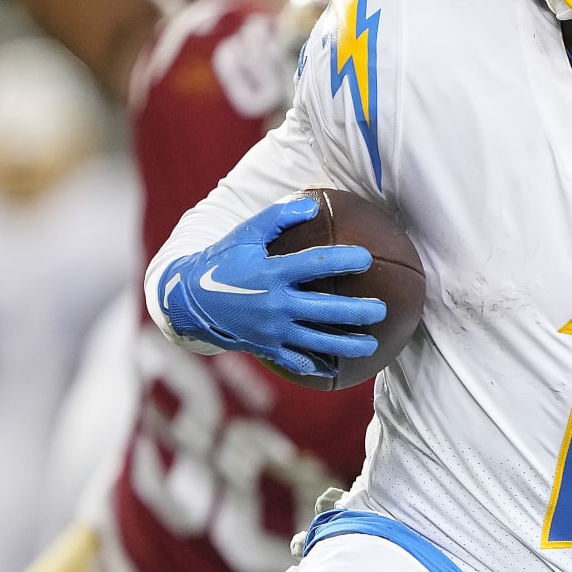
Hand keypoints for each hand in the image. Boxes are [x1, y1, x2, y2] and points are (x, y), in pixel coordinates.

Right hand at [158, 194, 382, 379]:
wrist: (189, 299)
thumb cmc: (222, 261)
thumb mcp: (245, 235)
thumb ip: (278, 218)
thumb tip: (312, 203)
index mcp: (271, 273)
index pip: (314, 264)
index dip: (342, 260)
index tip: (366, 258)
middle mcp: (274, 303)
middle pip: (324, 309)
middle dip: (356, 311)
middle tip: (382, 310)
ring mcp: (271, 329)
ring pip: (316, 340)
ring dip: (347, 344)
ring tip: (372, 345)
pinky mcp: (265, 346)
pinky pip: (295, 359)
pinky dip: (315, 365)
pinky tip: (337, 368)